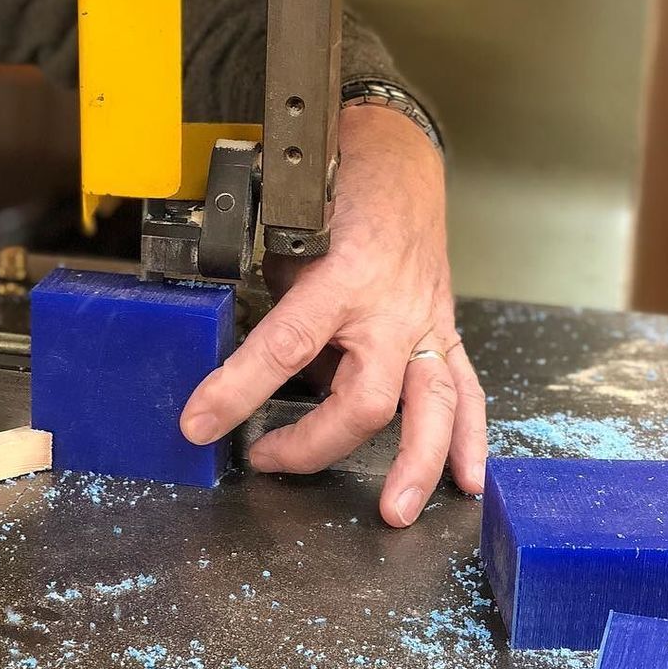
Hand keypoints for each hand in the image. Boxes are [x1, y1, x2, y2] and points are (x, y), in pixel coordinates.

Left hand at [181, 105, 486, 526]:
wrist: (400, 156)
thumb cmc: (340, 186)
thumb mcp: (291, 231)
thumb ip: (277, 296)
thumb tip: (241, 357)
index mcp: (343, 276)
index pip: (285, 345)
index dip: (237, 389)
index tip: (199, 423)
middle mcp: (392, 308)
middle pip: (365, 398)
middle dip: (315, 444)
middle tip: (267, 461)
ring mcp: (426, 322)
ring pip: (433, 405)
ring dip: (416, 464)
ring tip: (396, 512)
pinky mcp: (445, 330)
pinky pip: (467, 388)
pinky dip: (468, 436)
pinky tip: (466, 477)